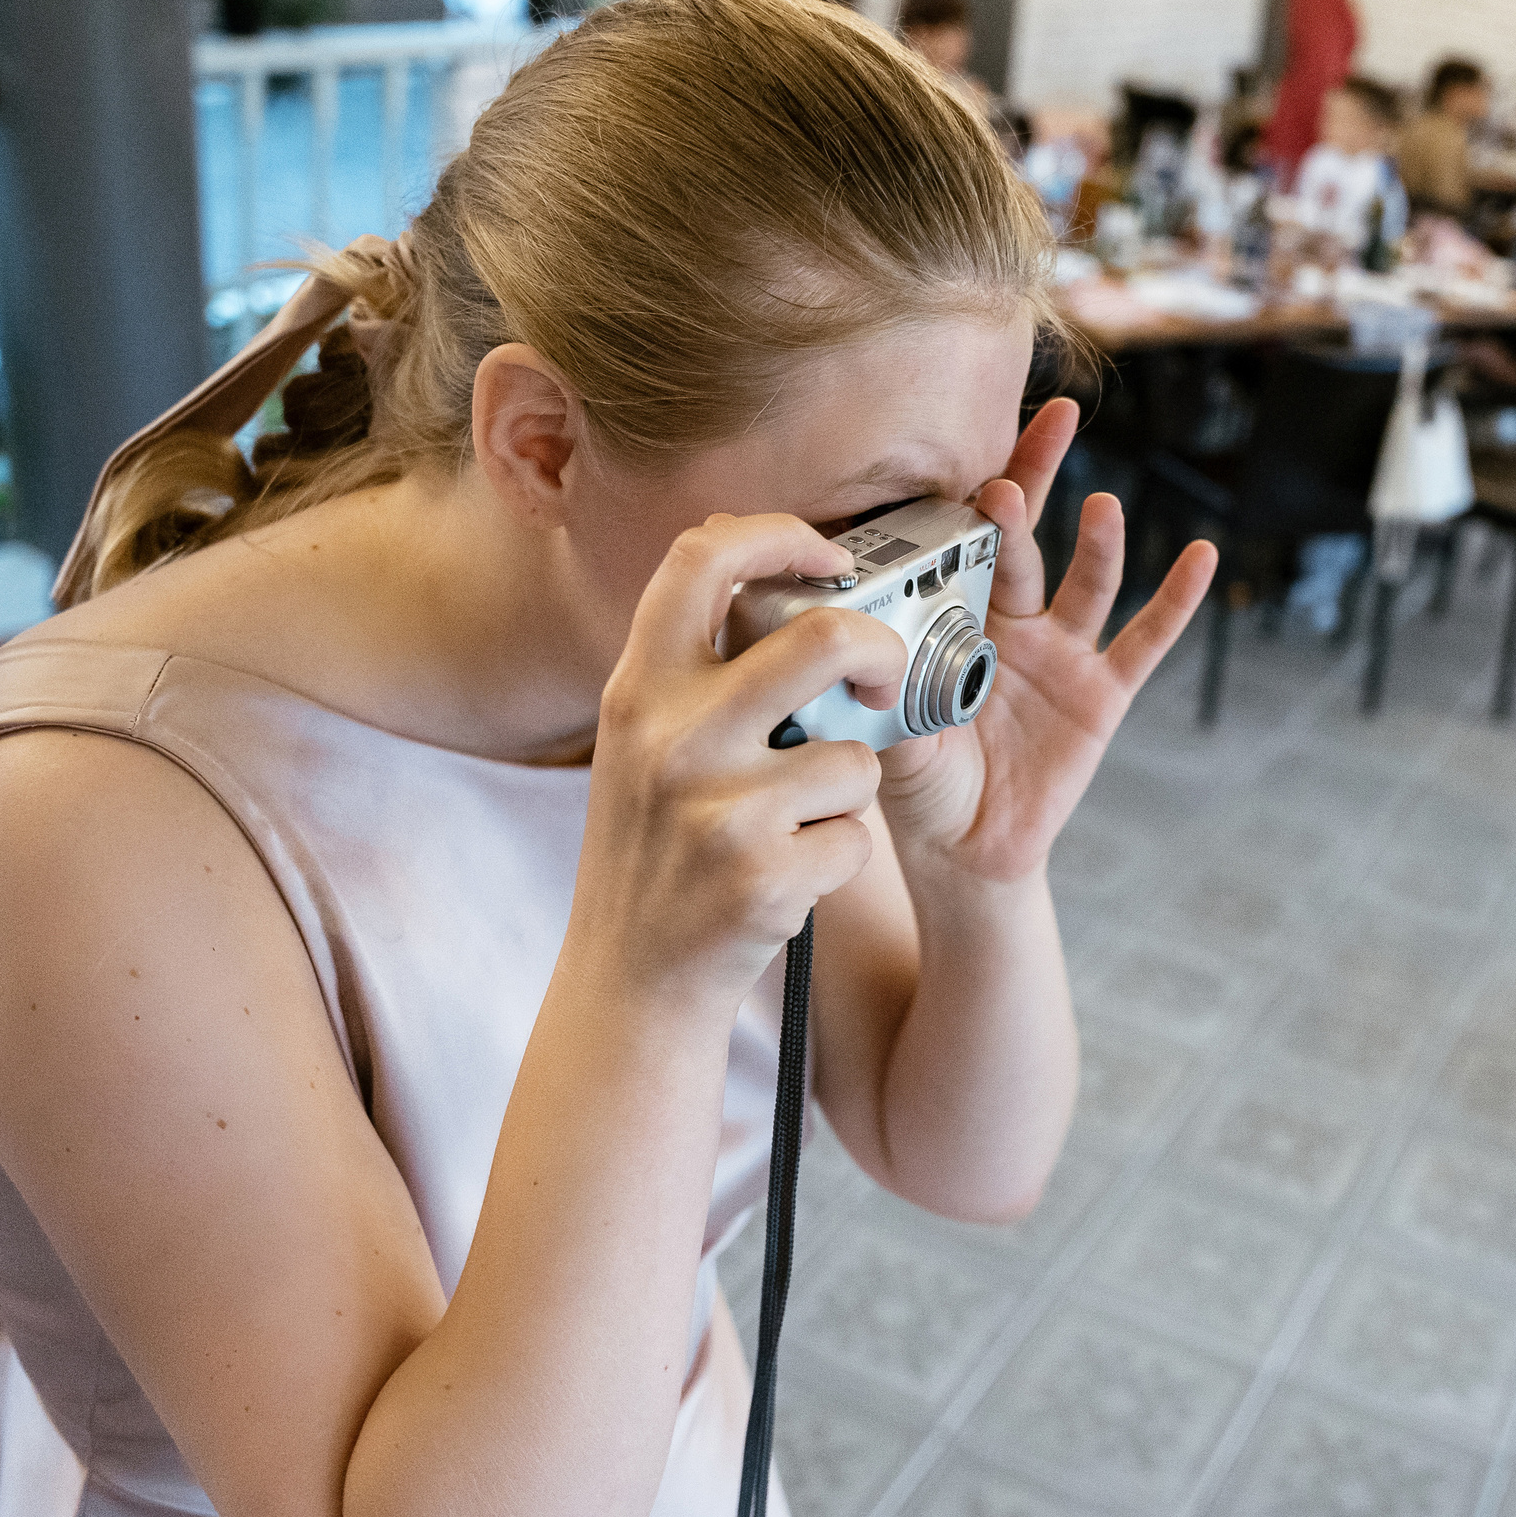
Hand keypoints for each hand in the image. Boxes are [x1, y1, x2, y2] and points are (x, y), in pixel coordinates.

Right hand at [577, 513, 907, 1005]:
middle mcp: (671, 738)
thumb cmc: (657, 850)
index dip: (780, 535)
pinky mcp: (762, 877)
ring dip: (851, 791)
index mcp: (640, 689)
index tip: (830, 554)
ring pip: (857, 756)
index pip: (701, 557)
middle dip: (882, 653)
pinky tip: (793, 876)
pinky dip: (842, 856)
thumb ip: (697, 670)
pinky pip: (857, 838)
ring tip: (802, 821)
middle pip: (824, 638)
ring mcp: (717, 810)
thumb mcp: (642, 743)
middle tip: (884, 683)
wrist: (631, 981)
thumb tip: (784, 577)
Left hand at [876, 398, 1214, 881]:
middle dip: (1036, 479)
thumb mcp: (892, 740)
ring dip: (1098, 542)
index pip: (961, 543)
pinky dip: (1176, 600)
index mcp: (952, 621)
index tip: (970, 457)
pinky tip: (1201, 556)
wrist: (969, 849)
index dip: (968, 498)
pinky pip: (1146, 640)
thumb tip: (869, 655)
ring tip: (1101, 507)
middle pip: (1025, 538)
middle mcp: (1009, 623)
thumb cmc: (920, 787)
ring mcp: (1061, 654)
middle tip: (1051, 422)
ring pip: (1086, 581)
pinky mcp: (1103, 693)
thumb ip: (888, 697)